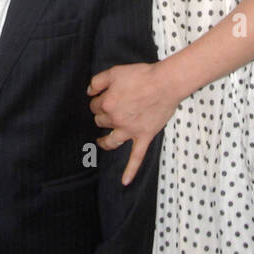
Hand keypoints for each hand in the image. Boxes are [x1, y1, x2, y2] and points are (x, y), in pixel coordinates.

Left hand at [88, 61, 176, 185]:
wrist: (165, 83)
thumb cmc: (142, 75)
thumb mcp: (115, 72)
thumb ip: (97, 81)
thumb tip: (89, 92)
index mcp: (107, 104)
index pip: (95, 106)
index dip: (98, 101)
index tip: (104, 97)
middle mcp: (116, 120)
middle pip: (101, 122)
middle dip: (103, 116)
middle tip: (111, 109)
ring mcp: (130, 131)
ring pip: (111, 141)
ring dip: (104, 142)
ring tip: (101, 142)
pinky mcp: (144, 136)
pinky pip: (136, 157)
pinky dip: (130, 170)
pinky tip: (124, 181)